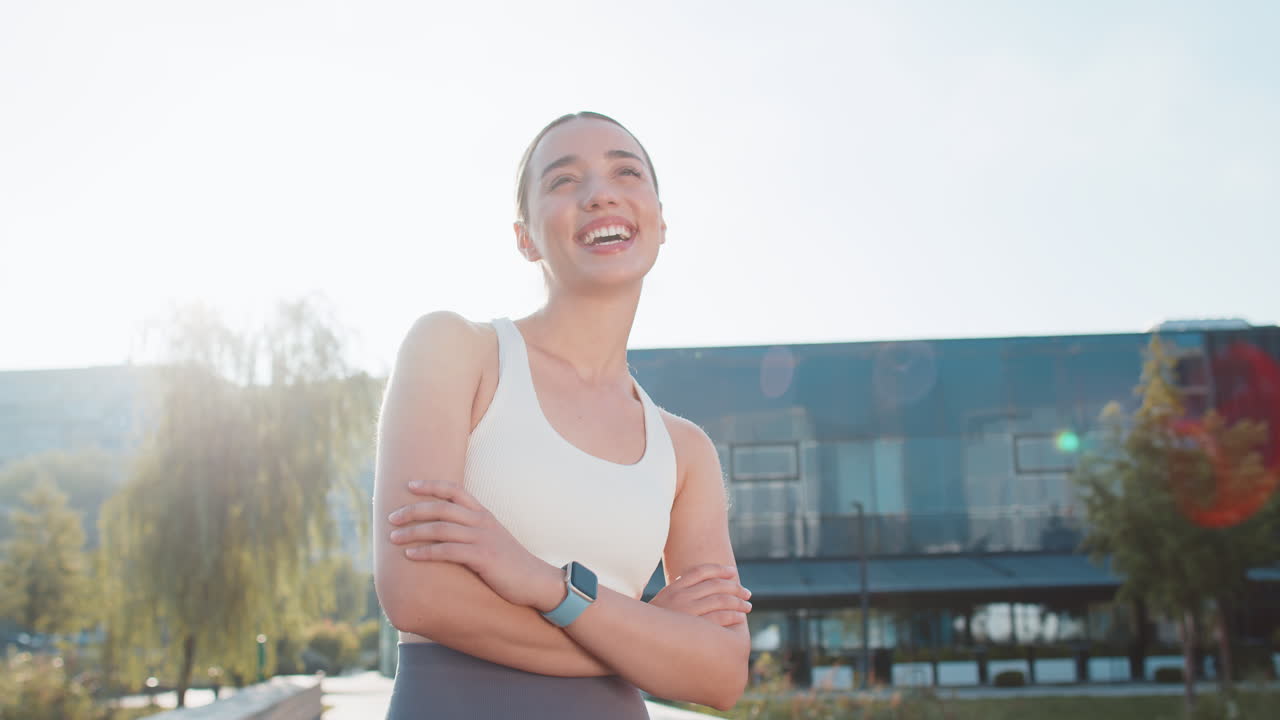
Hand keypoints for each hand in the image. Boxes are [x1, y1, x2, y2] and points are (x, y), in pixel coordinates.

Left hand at [388, 481, 558, 609]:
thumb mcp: (491, 539)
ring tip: (393, 538)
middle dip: (413, 510)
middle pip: (441, 508)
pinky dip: (426, 552)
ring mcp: (482, 538)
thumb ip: (471, 531)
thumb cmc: (509, 563)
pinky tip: (410, 555)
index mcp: (483, 514)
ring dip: (413, 532)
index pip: (455, 491)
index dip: (431, 485)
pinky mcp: (482, 557)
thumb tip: (445, 532)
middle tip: (391, 517)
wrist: (535, 580)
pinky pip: (448, 551)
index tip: (409, 485)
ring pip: (441, 528)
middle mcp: (481, 522)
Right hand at [648, 563, 751, 627]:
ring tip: (747, 606)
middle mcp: (681, 597)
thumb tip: (698, 583)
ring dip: (738, 603)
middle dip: (735, 588)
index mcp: (674, 588)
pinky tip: (740, 618)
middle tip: (746, 593)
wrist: (639, 643)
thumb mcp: (662, 602)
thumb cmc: (653, 625)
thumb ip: (679, 591)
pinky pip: (720, 619)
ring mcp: (688, 613)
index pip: (701, 571)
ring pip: (721, 601)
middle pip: (716, 585)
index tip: (733, 573)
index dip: (720, 570)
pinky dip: (733, 616)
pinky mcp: (694, 630)